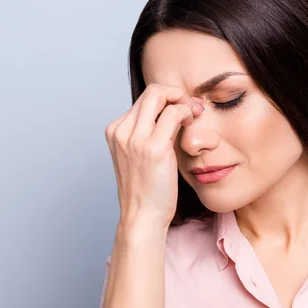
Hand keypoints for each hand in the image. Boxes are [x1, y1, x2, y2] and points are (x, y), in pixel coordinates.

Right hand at [105, 84, 203, 229]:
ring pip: (160, 95)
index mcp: (115, 131)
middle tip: (191, 108)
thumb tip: (169, 113)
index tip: (182, 109)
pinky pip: (174, 113)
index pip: (143, 99)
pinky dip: (186, 112)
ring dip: (182, 101)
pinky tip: (191, 123)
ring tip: (192, 115)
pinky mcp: (154, 148)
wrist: (142, 216)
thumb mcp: (138, 155)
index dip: (166, 99)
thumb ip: (147, 132)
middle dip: (175, 94)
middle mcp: (122, 131)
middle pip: (151, 91)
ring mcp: (135, 139)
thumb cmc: (145, 190)